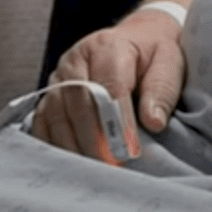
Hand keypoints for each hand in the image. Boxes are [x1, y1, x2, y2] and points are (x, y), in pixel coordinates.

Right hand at [31, 8, 184, 155]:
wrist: (137, 40)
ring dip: (72, 146)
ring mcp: (58, 77)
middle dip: (94, 139)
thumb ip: (161, 90)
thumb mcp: (169, 63)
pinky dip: (54, 145)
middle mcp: (76, 59)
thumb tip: (153, 122)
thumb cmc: (153, 55)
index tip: (130, 149)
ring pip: (55, 115)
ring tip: (93, 170)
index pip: (109, 85)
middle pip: (77, 102)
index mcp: (108, 46)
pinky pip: (42, 122)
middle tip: (111, 166)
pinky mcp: (49, 95)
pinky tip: (71, 162)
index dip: (118, 120)